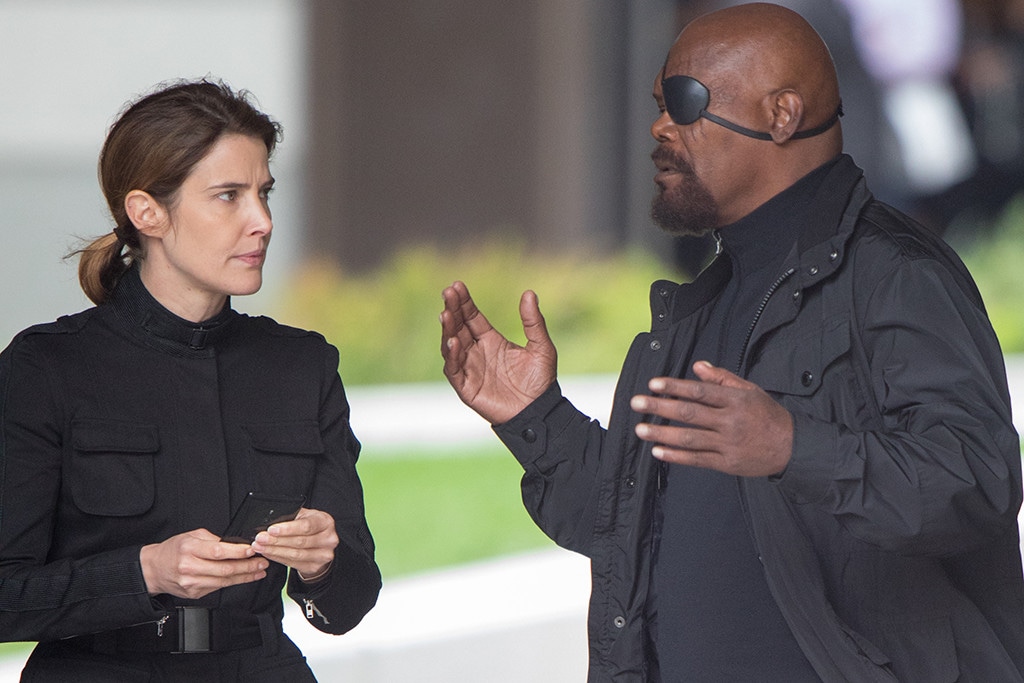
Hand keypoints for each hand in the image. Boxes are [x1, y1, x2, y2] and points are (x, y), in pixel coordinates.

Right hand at [140, 529, 268, 598]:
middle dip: (248, 566)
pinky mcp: (195, 593)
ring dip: (245, 576)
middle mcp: (190, 567)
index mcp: (189, 549)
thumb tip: (235, 543)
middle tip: (262, 562)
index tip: (252, 550)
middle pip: (224, 569)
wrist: (154, 569)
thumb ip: (212, 539)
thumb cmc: (173, 550)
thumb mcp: (191, 536)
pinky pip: (218, 587)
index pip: (218, 551)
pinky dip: (233, 582)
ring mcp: (192, 583)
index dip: (237, 552)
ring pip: (224, 581)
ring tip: (259, 570)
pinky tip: (244, 577)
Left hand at [251, 508, 337, 580]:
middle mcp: (329, 539)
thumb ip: (291, 517)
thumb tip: (269, 521)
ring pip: (295, 554)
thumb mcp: (303, 516)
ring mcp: (323, 555)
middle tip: (260, 539)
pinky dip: (278, 558)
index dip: (287, 529)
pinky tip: (268, 553)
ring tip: (260, 547)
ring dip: (274, 551)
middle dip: (276, 540)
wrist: (320, 543)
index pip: (306, 526)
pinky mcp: (315, 566)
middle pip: (299, 541)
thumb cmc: (309, 526)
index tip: (271, 530)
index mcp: (325, 522)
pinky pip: (293, 563)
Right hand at [440, 280, 556, 423]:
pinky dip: (451, 356)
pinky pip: (454, 370)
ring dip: (448, 330)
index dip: (463, 302)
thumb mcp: (541, 346)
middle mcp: (477, 353)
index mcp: (491, 341)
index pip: (471, 317)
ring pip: (451, 346)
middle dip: (452, 310)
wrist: (540, 411)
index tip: (456, 286)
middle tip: (448, 293)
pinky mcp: (467, 388)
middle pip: (458, 327)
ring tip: (446, 314)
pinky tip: (453, 342)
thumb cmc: (541, 381)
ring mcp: (470, 370)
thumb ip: (534, 321)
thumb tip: (529, 293)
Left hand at [629, 361, 793, 475]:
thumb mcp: (750, 390)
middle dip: (660, 407)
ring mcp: (728, 444)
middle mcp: (730, 421)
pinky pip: (697, 459)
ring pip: (690, 438)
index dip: (674, 386)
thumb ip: (722, 378)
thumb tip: (698, 366)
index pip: (699, 391)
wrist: (792, 447)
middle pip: (689, 413)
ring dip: (662, 433)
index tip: (654, 384)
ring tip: (641, 429)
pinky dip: (676, 456)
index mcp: (735, 400)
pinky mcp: (727, 463)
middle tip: (637, 403)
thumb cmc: (767, 415)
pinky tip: (658, 451)